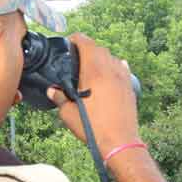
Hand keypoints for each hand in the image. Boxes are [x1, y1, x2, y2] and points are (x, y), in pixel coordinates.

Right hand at [46, 33, 139, 152]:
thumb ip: (59, 98)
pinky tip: (110, 73)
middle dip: (87, 48)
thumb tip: (51, 91)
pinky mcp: (130, 87)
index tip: (68, 44)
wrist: (119, 142)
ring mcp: (122, 78)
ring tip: (91, 68)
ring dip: (101, 58)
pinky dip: (114, 66)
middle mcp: (110, 70)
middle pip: (99, 48)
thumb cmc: (93, 128)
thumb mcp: (68, 114)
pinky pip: (122, 68)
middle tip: (76, 57)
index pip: (86, 42)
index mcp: (94, 71)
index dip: (75, 39)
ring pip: (111, 57)